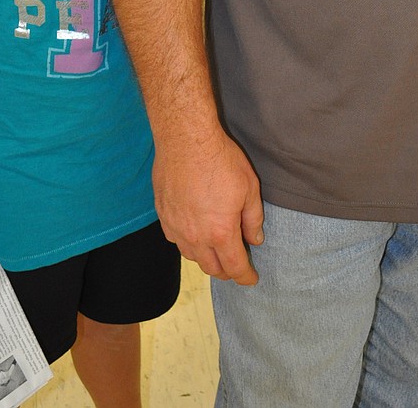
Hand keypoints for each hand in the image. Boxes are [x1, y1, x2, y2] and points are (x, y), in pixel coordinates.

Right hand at [153, 129, 263, 284]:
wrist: (186, 139)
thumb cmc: (220, 160)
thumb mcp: (249, 187)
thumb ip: (253, 219)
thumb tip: (255, 240)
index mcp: (221, 233)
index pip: (234, 267)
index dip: (245, 276)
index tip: (251, 279)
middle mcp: (196, 237)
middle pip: (212, 268)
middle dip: (227, 271)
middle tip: (236, 264)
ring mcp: (176, 227)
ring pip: (191, 257)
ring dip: (206, 259)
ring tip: (216, 250)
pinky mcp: (162, 215)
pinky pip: (175, 240)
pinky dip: (187, 243)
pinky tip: (193, 233)